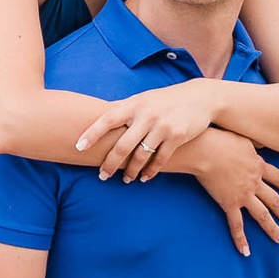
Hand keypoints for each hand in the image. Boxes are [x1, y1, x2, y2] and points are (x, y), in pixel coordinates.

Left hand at [80, 86, 224, 182]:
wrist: (200, 98)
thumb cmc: (165, 99)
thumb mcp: (143, 98)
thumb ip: (123, 107)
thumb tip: (97, 112)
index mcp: (134, 105)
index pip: (107, 119)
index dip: (91, 133)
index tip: (78, 147)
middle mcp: (146, 115)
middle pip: (122, 145)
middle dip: (110, 164)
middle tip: (102, 176)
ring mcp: (162, 127)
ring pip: (141, 156)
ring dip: (131, 171)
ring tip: (126, 179)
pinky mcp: (177, 137)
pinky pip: (160, 159)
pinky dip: (151, 171)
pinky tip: (144, 177)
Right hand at [190, 130, 278, 255]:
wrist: (205, 150)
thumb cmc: (220, 139)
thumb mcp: (243, 139)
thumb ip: (253, 145)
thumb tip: (261, 144)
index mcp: (258, 166)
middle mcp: (255, 183)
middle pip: (275, 201)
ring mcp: (243, 195)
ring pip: (262, 215)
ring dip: (273, 229)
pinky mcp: (228, 203)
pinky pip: (236, 225)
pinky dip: (241, 239)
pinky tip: (246, 252)